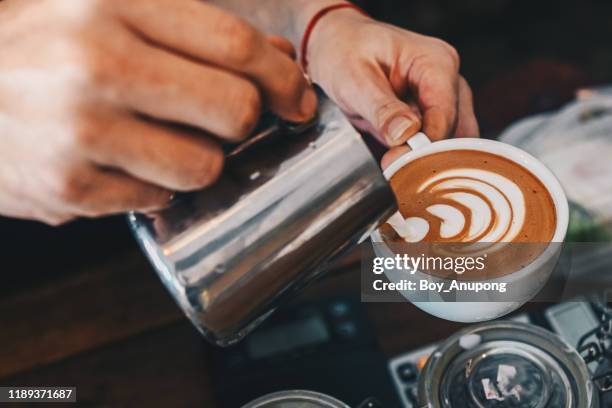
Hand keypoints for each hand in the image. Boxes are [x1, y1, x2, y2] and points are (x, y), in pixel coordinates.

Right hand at [0, 0, 315, 224]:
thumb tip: (275, 58)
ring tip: (164, 142)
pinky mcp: (68, 188)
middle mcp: (95, 63)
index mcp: (111, 4)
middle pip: (234, 111)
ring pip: (204, 167)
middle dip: (245, 121)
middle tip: (227, 119)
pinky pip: (157, 200)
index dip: (281, 76)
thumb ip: (195, 29)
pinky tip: (124, 162)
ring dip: (200, 160)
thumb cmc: (40, 46)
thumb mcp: (109, 11)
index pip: (233, 45)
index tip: (295, 97)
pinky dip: (154, 186)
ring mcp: (79, 131)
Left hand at [305, 8, 478, 149]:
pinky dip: (418, 154)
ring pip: (451, 142)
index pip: (445, 115)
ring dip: (423, 157)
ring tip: (391, 158)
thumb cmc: (345, 51)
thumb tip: (405, 135)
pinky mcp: (433, 114)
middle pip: (455, 132)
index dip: (424, 146)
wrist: (336, 45)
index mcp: (436, 63)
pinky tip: (396, 153)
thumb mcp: (354, 79)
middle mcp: (448, 80)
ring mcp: (445, 98)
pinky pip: (437, 143)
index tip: (397, 162)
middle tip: (391, 164)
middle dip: (426, 155)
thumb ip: (381, 108)